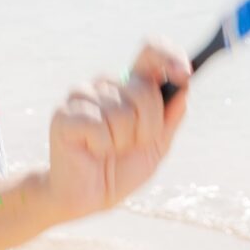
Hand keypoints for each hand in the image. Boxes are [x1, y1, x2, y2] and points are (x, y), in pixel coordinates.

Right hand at [43, 41, 191, 219]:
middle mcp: (106, 85)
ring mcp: (83, 96)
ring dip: (123, 140)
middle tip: (132, 144)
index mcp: (130, 86)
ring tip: (109, 150)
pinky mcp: (64, 114)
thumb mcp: (157, 146)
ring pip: (122, 111)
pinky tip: (92, 150)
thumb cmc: (121, 169)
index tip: (185, 73)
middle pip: (143, 89)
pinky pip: (98, 125)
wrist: (89, 197)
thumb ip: (170, 118)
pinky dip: (102, 145)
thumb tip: (184, 88)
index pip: (150, 53)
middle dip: (148, 125)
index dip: (169, 56)